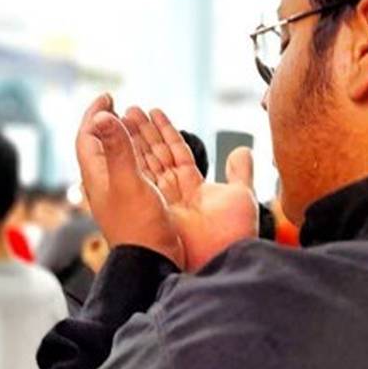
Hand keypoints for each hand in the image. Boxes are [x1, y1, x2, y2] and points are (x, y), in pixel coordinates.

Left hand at [75, 94, 184, 268]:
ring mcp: (122, 193)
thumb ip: (117, 149)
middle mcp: (106, 183)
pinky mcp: (138, 202)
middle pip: (103, 144)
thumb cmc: (138, 226)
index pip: (88, 137)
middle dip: (111, 122)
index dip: (95, 115)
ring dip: (128, 135)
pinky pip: (138, 168)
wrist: (152, 262)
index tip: (108, 97)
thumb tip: (103, 116)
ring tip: (138, 120)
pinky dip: (143, 154)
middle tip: (122, 106)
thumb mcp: (127, 182)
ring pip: (121, 156)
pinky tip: (155, 153)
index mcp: (96, 176)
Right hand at [122, 106, 258, 270]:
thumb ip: (240, 171)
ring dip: (134, 137)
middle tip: (130, 109)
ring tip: (126, 112)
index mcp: (193, 189)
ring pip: (145, 161)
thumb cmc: (233, 234)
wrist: (221, 259)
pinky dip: (133, 152)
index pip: (176, 153)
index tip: (153, 112)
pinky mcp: (150, 203)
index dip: (166, 132)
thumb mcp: (241, 194)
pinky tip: (124, 133)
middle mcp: (174, 194)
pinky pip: (140, 172)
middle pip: (155, 155)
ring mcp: (160, 200)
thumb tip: (243, 150)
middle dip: (143, 131)